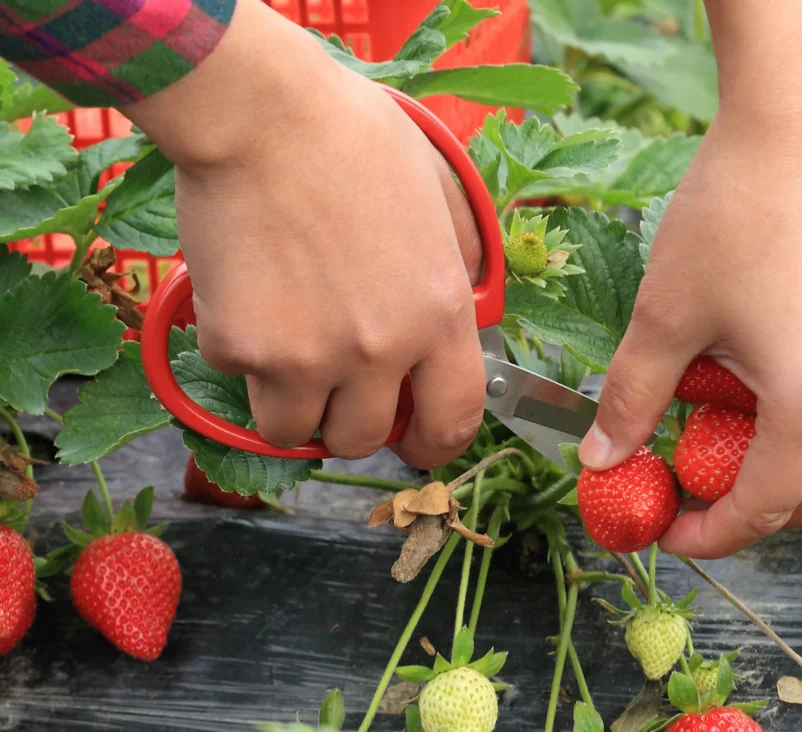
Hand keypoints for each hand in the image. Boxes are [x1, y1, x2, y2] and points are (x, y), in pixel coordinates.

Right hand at [126, 0, 483, 468]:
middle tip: (330, 390)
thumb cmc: (351, 140)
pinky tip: (245, 294)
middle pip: (361, 441)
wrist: (259, 111)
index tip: (415, 446)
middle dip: (345, 425)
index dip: (434, 447)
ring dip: (288, 405)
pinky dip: (238, 352)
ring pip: (292, 432)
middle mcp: (380, 349)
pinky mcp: (243, 346)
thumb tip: (460, 320)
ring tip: (282, 349)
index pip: (454, 420)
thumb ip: (453, 270)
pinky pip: (239, 379)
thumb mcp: (438, 201)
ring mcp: (308, 355)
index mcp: (438, 314)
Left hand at [579, 4, 801, 558]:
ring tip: (720, 427)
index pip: (762, 507)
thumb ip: (630, 400)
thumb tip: (599, 458)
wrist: (796, 123)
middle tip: (694, 494)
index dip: (709, 535)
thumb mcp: (663, 319)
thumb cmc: (728, 215)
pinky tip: (761, 372)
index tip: (667, 529)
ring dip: (781, 462)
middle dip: (752, 511)